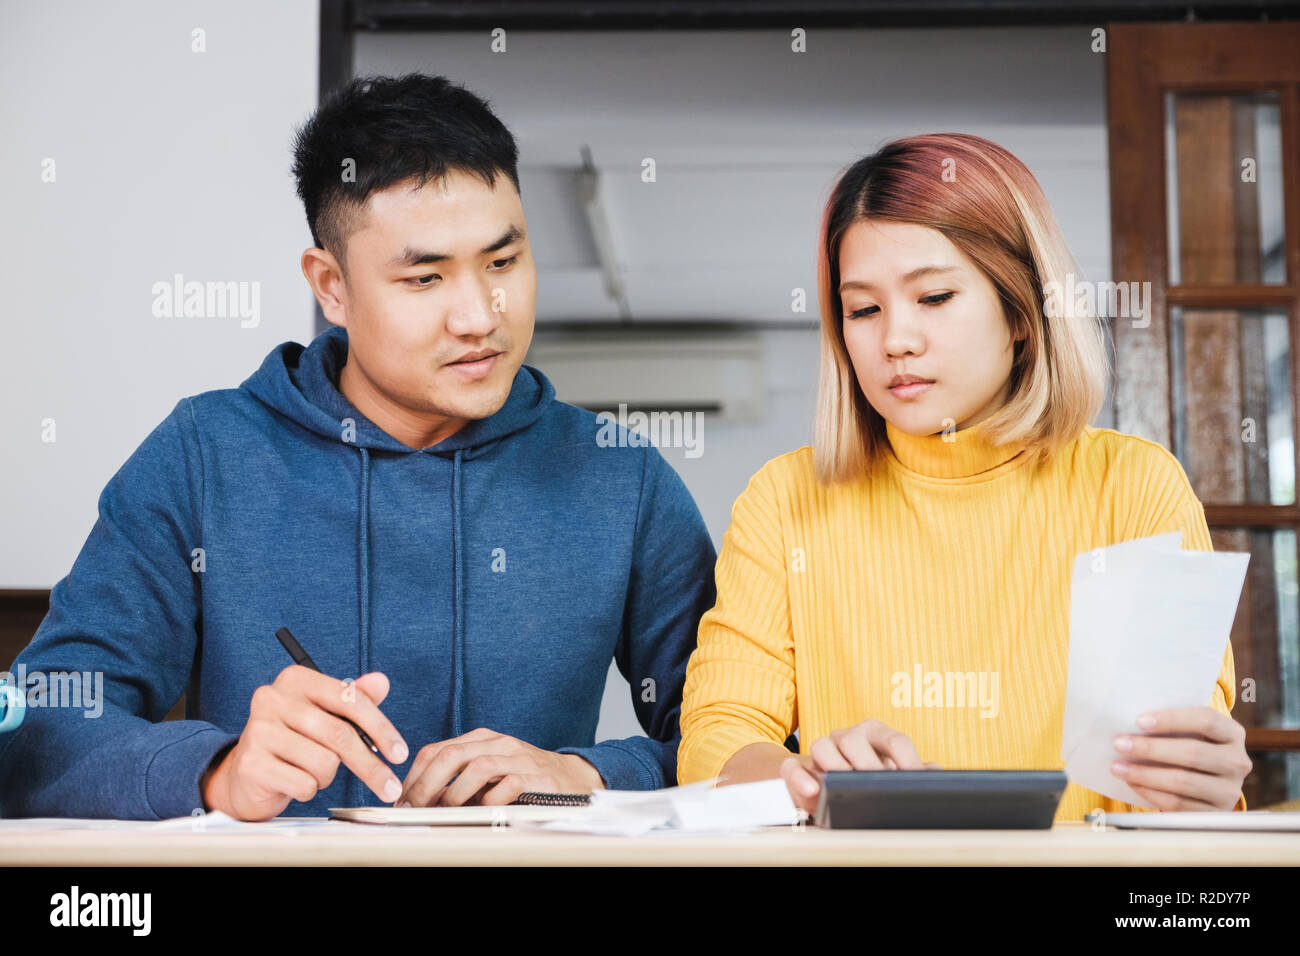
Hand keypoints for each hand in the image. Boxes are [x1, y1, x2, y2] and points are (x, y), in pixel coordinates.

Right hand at [201, 667, 407, 820]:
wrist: (247, 773)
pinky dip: (308, 790)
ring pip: (325, 763)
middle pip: (340, 735)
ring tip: (310, 770)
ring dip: (327, 776)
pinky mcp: (251, 763)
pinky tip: (293, 781)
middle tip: (390, 787)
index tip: (400, 753)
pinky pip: (304, 784)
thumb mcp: (326, 714)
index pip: (350, 699)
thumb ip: (355, 698)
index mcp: (295, 679)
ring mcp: (258, 730)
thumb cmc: (293, 740)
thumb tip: (381, 682)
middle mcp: (273, 698)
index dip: (381, 728)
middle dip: (370, 766)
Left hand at [398, 728, 604, 806]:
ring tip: (443, 812)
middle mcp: (497, 743)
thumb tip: (420, 801)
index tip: (402, 798)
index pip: (437, 749)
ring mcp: (517, 758)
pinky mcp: (534, 777)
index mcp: (481, 739)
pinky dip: (490, 801)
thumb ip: (458, 778)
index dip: (415, 775)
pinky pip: (507, 786)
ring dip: (454, 793)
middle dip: (427, 784)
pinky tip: (482, 811)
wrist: (570, 778)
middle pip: (452, 755)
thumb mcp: (488, 771)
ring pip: (477, 767)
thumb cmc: (523, 777)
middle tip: (414, 808)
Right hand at [779, 719, 939, 814]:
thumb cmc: (867, 776)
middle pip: (855, 740)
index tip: (915, 782)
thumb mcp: (892, 771)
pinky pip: (791, 766)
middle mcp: (847, 736)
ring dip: (835, 767)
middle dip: (868, 765)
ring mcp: (821, 749)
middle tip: (879, 786)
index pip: (895, 740)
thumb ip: (912, 770)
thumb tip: (935, 772)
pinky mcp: (798, 767)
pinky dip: (799, 777)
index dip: (907, 762)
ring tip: (846, 787)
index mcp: (875, 733)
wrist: (828, 784)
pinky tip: (813, 789)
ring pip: (821, 746)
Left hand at [1112, 707, 1250, 810]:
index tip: (1139, 721)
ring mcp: (1230, 791)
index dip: (1172, 719)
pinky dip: (1150, 792)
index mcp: (1233, 733)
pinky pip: (1179, 804)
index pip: (1207, 720)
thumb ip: (1171, 727)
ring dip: (1144, 774)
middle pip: (1193, 753)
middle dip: (1151, 748)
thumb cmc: (1189, 749)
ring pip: (1183, 781)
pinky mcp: (1215, 813)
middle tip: (1119, 744)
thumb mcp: (1190, 734)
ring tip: (1118, 767)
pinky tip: (1132, 783)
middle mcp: (1238, 762)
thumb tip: (1128, 721)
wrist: (1207, 786)